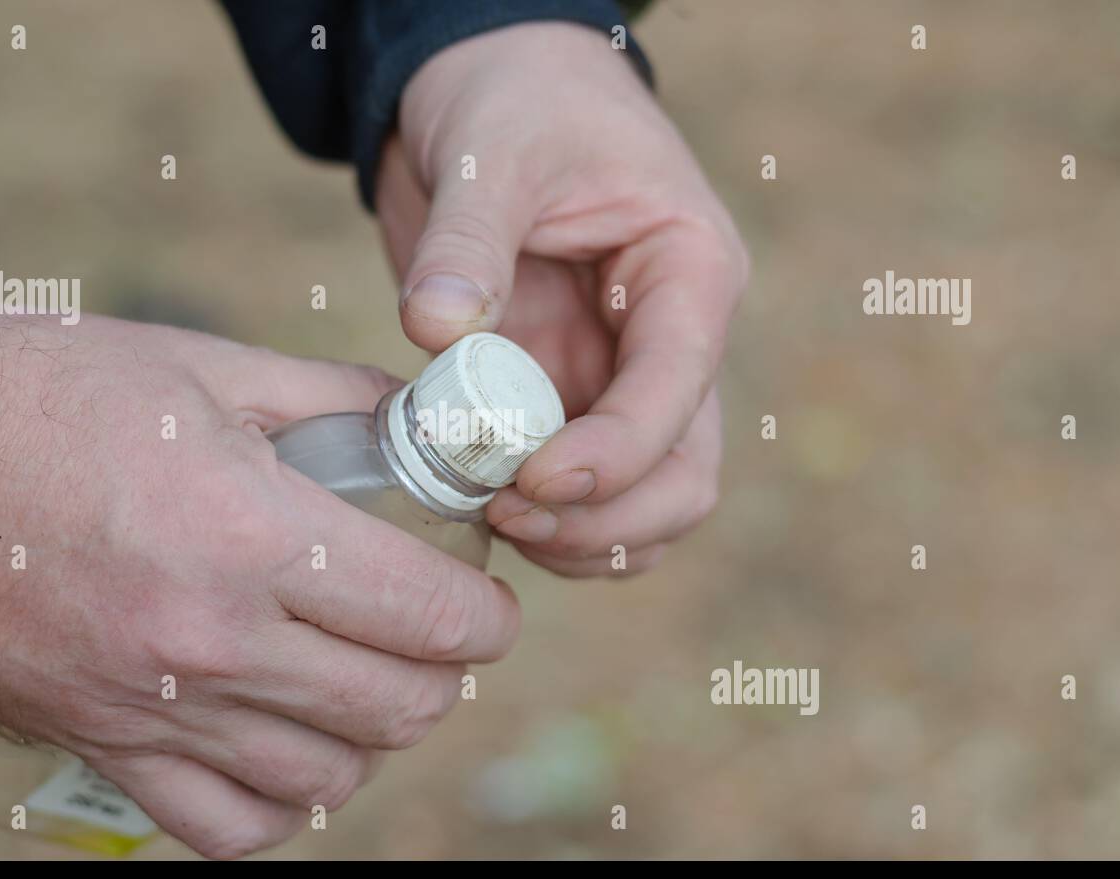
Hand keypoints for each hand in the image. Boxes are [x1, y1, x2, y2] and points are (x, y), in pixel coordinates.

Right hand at [0, 305, 519, 857]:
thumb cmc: (56, 396)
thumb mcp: (211, 367)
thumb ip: (335, 397)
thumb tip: (423, 419)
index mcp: (254, 535)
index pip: (430, 616)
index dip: (488, 619)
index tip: (489, 606)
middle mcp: (212, 639)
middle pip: (396, 708)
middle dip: (447, 679)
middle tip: (439, 642)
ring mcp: (154, 707)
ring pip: (324, 779)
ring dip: (371, 740)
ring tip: (366, 689)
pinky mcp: (99, 744)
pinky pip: (223, 826)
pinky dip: (279, 805)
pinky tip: (287, 754)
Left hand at [376, 22, 747, 575]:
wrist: (495, 95)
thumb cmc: (517, 103)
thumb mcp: (490, 152)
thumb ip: (466, 242)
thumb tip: (436, 329)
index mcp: (688, 272)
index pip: (679, 389)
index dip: (614, 455)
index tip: (527, 478)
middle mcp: (672, 342)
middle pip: (685, 477)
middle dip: (605, 519)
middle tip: (507, 513)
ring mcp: (622, 381)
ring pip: (646, 507)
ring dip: (580, 539)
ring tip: (492, 518)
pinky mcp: (570, 403)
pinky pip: (586, 496)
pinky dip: (549, 525)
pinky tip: (484, 510)